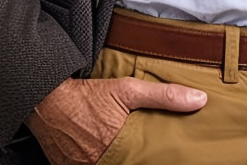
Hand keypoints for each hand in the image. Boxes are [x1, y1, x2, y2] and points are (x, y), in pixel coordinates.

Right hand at [26, 75, 206, 164]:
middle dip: (137, 158)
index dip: (153, 158)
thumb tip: (200, 100)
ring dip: (119, 160)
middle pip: (127, 164)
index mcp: (117, 151)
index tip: (166, 156)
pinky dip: (100, 161)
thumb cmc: (89, 95)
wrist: (47, 100)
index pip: (145, 162)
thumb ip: (165, 96)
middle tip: (141, 150)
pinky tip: (102, 150)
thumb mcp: (128, 89)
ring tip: (124, 150)